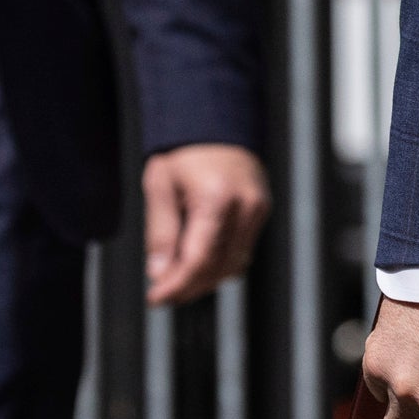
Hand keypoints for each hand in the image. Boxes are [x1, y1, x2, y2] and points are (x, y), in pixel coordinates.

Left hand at [142, 144, 270, 304]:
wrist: (215, 120)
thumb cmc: (185, 149)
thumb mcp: (160, 185)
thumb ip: (161, 232)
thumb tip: (161, 273)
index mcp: (216, 197)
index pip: (198, 260)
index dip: (176, 285)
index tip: (157, 298)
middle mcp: (244, 206)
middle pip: (218, 268)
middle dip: (189, 287)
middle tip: (163, 292)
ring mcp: (258, 209)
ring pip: (233, 265)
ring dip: (205, 279)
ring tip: (178, 278)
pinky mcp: (261, 210)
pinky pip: (242, 251)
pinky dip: (220, 263)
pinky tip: (198, 262)